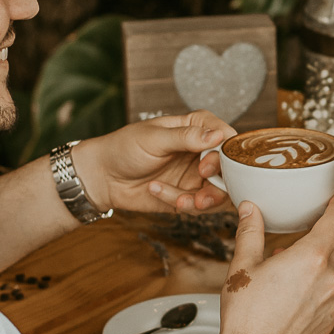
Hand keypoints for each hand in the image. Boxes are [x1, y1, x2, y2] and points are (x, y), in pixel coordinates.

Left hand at [76, 111, 234, 213]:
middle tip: (201, 196)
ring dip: (204, 201)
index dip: (224, 156)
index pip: (227, 138)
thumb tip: (219, 134)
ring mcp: (198, 175)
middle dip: (218, 187)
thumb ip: (187, 137)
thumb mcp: (154, 138)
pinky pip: (199, 206)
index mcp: (197, 127)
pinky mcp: (189, 195)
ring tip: (183, 202)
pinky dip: (182, 204)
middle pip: (231, 170)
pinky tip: (157, 191)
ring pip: (220, 193)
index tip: (206, 168)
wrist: (102, 176)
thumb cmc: (124, 147)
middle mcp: (202, 151)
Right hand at [215, 195, 333, 333]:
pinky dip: (314, 289)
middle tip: (294, 241)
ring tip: (284, 274)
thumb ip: (250, 232)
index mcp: (311, 258)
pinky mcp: (330, 320)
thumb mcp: (243, 266)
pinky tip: (290, 296)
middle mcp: (329, 278)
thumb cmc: (247, 316)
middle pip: (332, 246)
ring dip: (313, 267)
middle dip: (315, 240)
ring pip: (329, 272)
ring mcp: (333, 301)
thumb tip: (249, 210)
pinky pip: (327, 295)